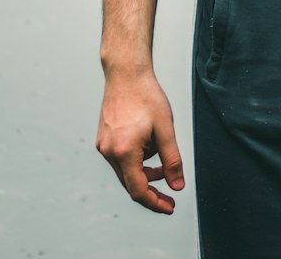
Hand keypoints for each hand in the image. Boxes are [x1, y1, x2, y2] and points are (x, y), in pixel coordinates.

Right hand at [96, 70, 184, 213]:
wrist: (126, 73)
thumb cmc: (147, 97)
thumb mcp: (165, 128)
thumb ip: (172, 160)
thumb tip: (177, 186)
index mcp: (125, 152)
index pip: (139, 190)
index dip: (155, 202)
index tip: (170, 207)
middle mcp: (109, 152)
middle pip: (131, 183)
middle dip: (152, 187)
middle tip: (171, 188)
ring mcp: (103, 146)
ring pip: (126, 170)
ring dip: (145, 170)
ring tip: (161, 151)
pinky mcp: (103, 139)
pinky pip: (120, 158)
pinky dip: (136, 158)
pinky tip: (148, 141)